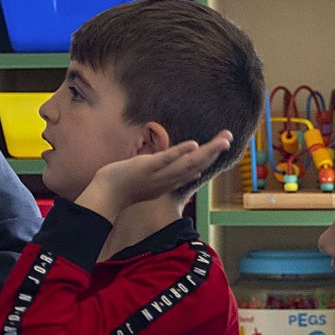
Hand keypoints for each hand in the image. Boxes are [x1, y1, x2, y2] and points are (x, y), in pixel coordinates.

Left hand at [76, 129, 231, 221]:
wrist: (104, 196)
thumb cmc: (124, 187)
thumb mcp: (151, 181)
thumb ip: (169, 175)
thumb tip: (193, 173)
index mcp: (168, 182)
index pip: (194, 170)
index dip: (210, 159)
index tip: (224, 146)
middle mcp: (167, 180)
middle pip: (196, 166)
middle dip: (214, 152)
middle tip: (230, 138)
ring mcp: (157, 174)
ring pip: (186, 163)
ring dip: (206, 152)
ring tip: (222, 141)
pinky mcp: (146, 168)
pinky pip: (166, 160)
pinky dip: (180, 152)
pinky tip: (193, 144)